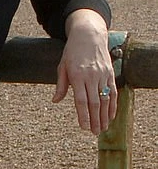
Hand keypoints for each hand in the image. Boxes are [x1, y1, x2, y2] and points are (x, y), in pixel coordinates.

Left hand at [52, 9, 116, 134]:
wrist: (88, 36)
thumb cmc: (72, 51)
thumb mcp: (62, 66)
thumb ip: (60, 85)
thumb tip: (55, 100)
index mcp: (76, 75)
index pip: (81, 100)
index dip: (83, 115)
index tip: (84, 127)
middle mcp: (90, 76)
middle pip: (94, 102)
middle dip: (95, 119)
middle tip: (95, 133)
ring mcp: (102, 75)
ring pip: (105, 99)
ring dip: (105, 116)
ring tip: (103, 128)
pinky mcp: (110, 74)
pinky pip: (113, 92)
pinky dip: (113, 105)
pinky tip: (111, 116)